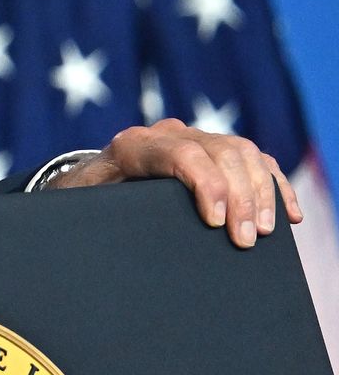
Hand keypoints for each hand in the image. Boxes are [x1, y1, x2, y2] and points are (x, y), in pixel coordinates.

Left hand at [51, 118, 303, 247]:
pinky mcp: (214, 151)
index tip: (216, 222)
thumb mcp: (85, 207)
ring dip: (261, 192)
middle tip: (247, 240)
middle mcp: (165, 134)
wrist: (90, 184)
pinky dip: (275, 185)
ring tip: (265, 233)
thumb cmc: (86, 202)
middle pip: (219, 152)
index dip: (206, 184)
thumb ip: (98, 213)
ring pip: (242, 152)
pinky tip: (288, 215)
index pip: (180, 153)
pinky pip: (255, 160)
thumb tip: (119, 240)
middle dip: (239, 197)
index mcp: (132, 146)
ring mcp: (194, 138)